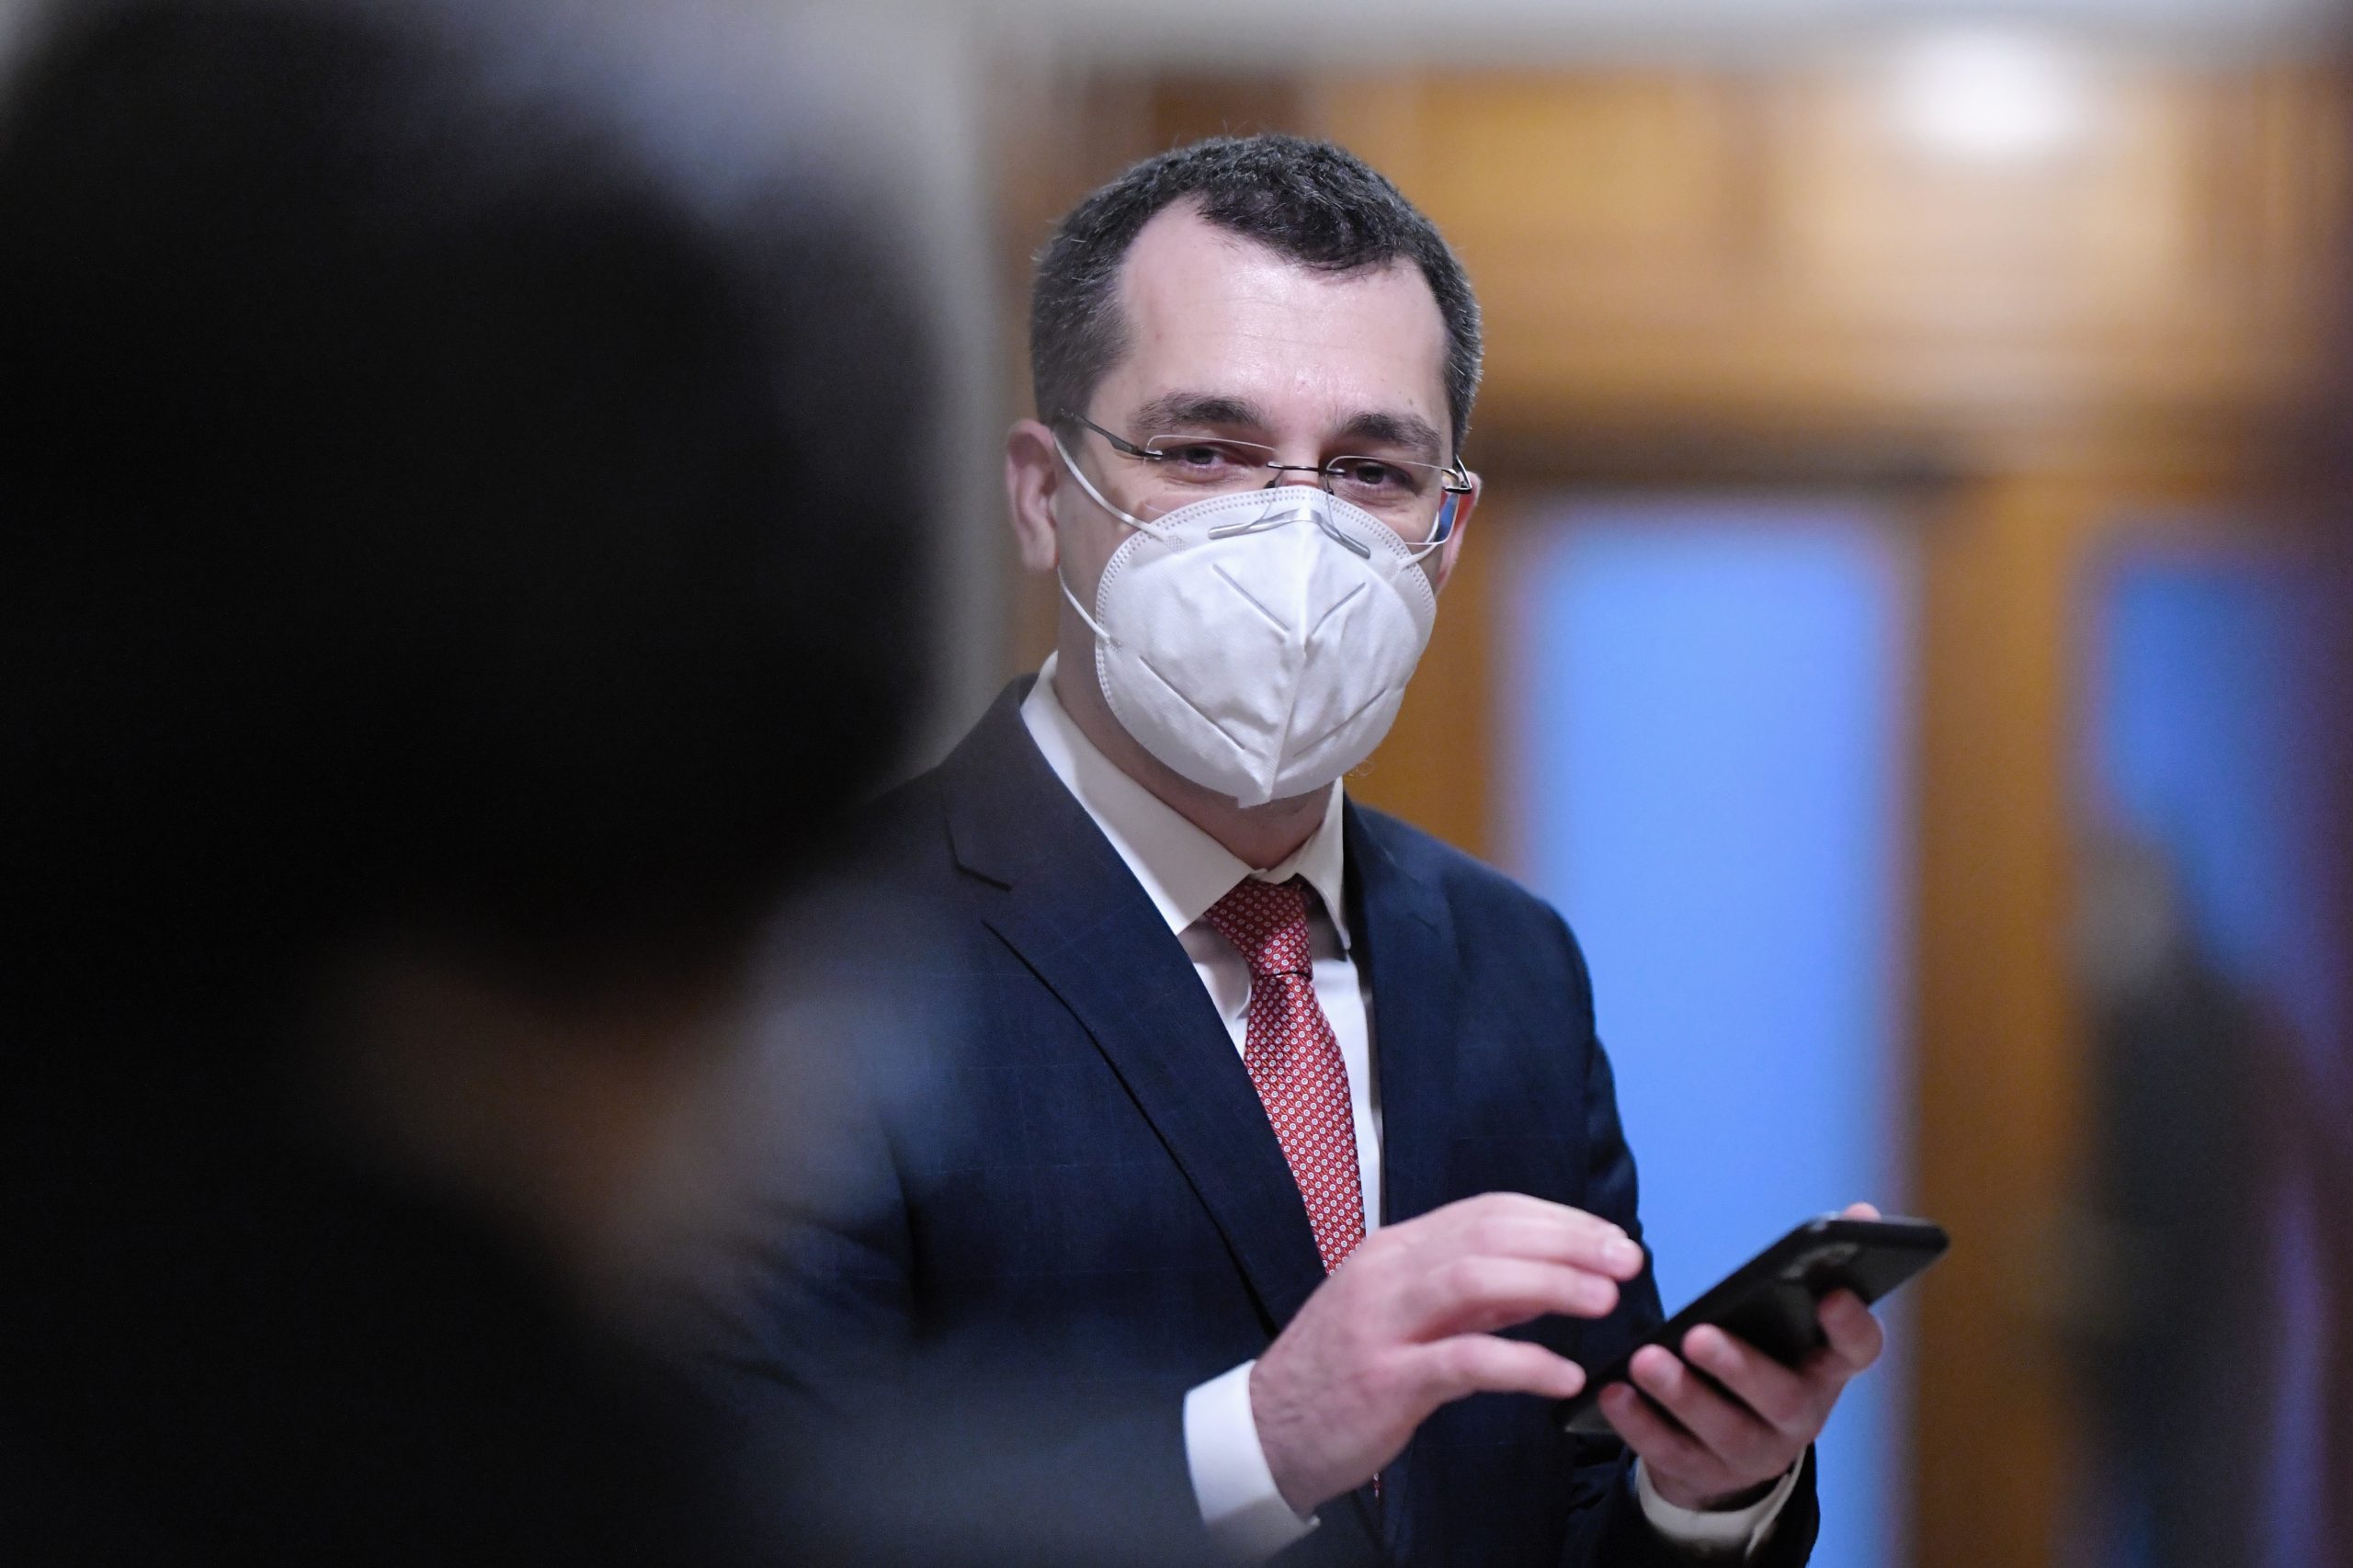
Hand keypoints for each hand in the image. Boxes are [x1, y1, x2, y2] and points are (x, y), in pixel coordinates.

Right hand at [1250, 1192, 1645, 1513]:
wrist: (1266, 1428)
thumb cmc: (1341, 1372)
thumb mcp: (1404, 1315)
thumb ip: (1473, 1296)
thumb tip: (1548, 1278)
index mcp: (1395, 1249)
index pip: (1487, 1211)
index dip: (1557, 1219)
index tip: (1609, 1239)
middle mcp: (1388, 1273)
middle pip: (1489, 1234)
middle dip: (1567, 1242)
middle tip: (1626, 1260)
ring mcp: (1382, 1324)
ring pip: (1476, 1279)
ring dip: (1551, 1284)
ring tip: (1605, 1301)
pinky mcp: (1384, 1380)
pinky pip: (1463, 1362)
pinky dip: (1521, 1363)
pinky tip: (1562, 1377)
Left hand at [1600, 1201, 1886, 1511]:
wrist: (1728, 1449)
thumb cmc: (1761, 1362)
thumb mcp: (1789, 1321)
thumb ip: (1814, 1268)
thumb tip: (1860, 1209)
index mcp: (1826, 1370)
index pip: (1858, 1350)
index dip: (1851, 1325)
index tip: (1832, 1293)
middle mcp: (1800, 1417)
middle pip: (1781, 1398)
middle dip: (1740, 1367)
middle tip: (1697, 1334)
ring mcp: (1752, 1452)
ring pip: (1723, 1430)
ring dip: (1682, 1395)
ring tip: (1644, 1359)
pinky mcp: (1702, 1473)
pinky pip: (1670, 1453)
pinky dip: (1639, 1424)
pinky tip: (1612, 1393)